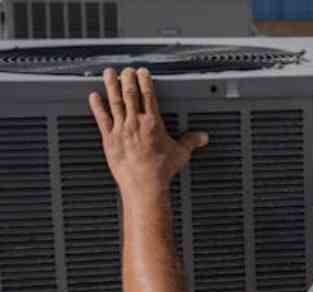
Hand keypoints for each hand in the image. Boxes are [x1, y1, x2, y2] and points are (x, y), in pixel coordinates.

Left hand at [88, 67, 207, 205]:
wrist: (143, 184)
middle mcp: (135, 122)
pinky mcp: (109, 139)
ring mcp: (121, 129)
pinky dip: (97, 107)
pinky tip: (93, 96)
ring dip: (111, 86)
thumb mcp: (180, 154)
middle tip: (126, 69)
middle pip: (130, 94)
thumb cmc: (160, 170)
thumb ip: (190, 142)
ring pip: (115, 102)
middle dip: (127, 78)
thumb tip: (202, 138)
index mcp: (153, 123)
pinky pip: (102, 119)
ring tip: (109, 73)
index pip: (148, 95)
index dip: (145, 81)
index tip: (142, 72)